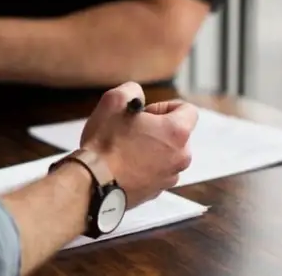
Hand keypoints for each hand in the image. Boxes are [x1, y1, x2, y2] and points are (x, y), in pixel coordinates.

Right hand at [79, 82, 196, 208]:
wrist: (93, 183)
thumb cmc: (105, 143)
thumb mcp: (113, 101)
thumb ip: (132, 90)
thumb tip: (138, 96)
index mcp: (176, 132)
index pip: (188, 109)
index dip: (164, 106)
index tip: (145, 114)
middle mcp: (181, 156)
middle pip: (177, 134)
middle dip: (157, 129)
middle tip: (131, 131)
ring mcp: (170, 176)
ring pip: (167, 154)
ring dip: (151, 149)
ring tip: (125, 150)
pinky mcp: (157, 191)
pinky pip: (156, 172)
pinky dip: (145, 167)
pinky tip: (124, 165)